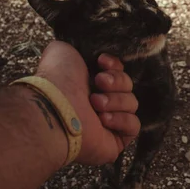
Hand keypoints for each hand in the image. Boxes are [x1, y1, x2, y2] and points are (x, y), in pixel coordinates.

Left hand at [35, 41, 139, 164]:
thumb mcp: (63, 50)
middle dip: (116, 82)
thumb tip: (84, 52)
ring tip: (94, 103)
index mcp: (89, 83)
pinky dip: (122, 119)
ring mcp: (108, 122)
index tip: (102, 62)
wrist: (54, 108)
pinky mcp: (116, 140)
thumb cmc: (56, 79)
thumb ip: (75, 48)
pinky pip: (134, 125)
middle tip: (98, 83)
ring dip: (115, 100)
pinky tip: (103, 119)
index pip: (117, 71)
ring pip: (132, 103)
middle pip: (128, 85)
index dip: (115, 65)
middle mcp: (99, 102)